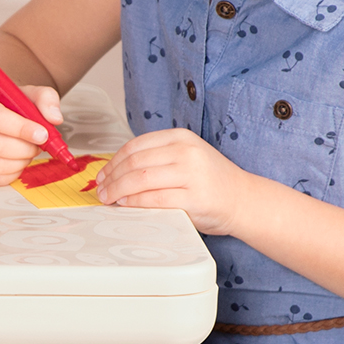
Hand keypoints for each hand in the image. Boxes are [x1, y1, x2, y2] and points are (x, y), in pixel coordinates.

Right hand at [0, 83, 58, 185]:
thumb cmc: (9, 108)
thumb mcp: (28, 95)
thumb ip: (45, 100)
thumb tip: (54, 118)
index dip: (22, 128)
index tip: (42, 134)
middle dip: (25, 148)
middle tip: (38, 144)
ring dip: (21, 161)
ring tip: (28, 151)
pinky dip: (15, 172)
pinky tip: (18, 160)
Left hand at [96, 128, 263, 234]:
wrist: (242, 199)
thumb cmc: (210, 181)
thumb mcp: (185, 157)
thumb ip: (156, 159)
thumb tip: (114, 171)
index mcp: (181, 138)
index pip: (135, 146)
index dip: (113, 161)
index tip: (103, 174)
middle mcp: (186, 152)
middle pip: (134, 162)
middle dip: (111, 178)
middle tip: (100, 190)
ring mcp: (191, 174)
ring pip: (140, 179)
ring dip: (118, 190)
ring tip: (108, 199)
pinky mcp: (194, 198)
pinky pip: (154, 199)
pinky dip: (134, 202)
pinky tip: (126, 204)